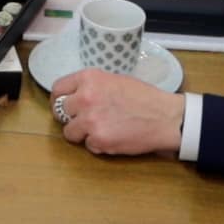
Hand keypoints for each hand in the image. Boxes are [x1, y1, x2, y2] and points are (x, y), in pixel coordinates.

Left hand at [50, 69, 184, 154]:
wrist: (165, 117)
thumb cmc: (143, 97)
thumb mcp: (114, 80)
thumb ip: (91, 86)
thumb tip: (75, 97)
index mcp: (88, 78)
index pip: (58, 89)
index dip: (58, 99)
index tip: (64, 106)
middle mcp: (85, 97)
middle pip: (60, 112)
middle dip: (71, 118)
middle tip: (84, 120)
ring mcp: (90, 120)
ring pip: (70, 132)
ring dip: (82, 134)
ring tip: (101, 130)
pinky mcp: (98, 140)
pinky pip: (88, 145)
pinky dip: (98, 145)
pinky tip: (114, 137)